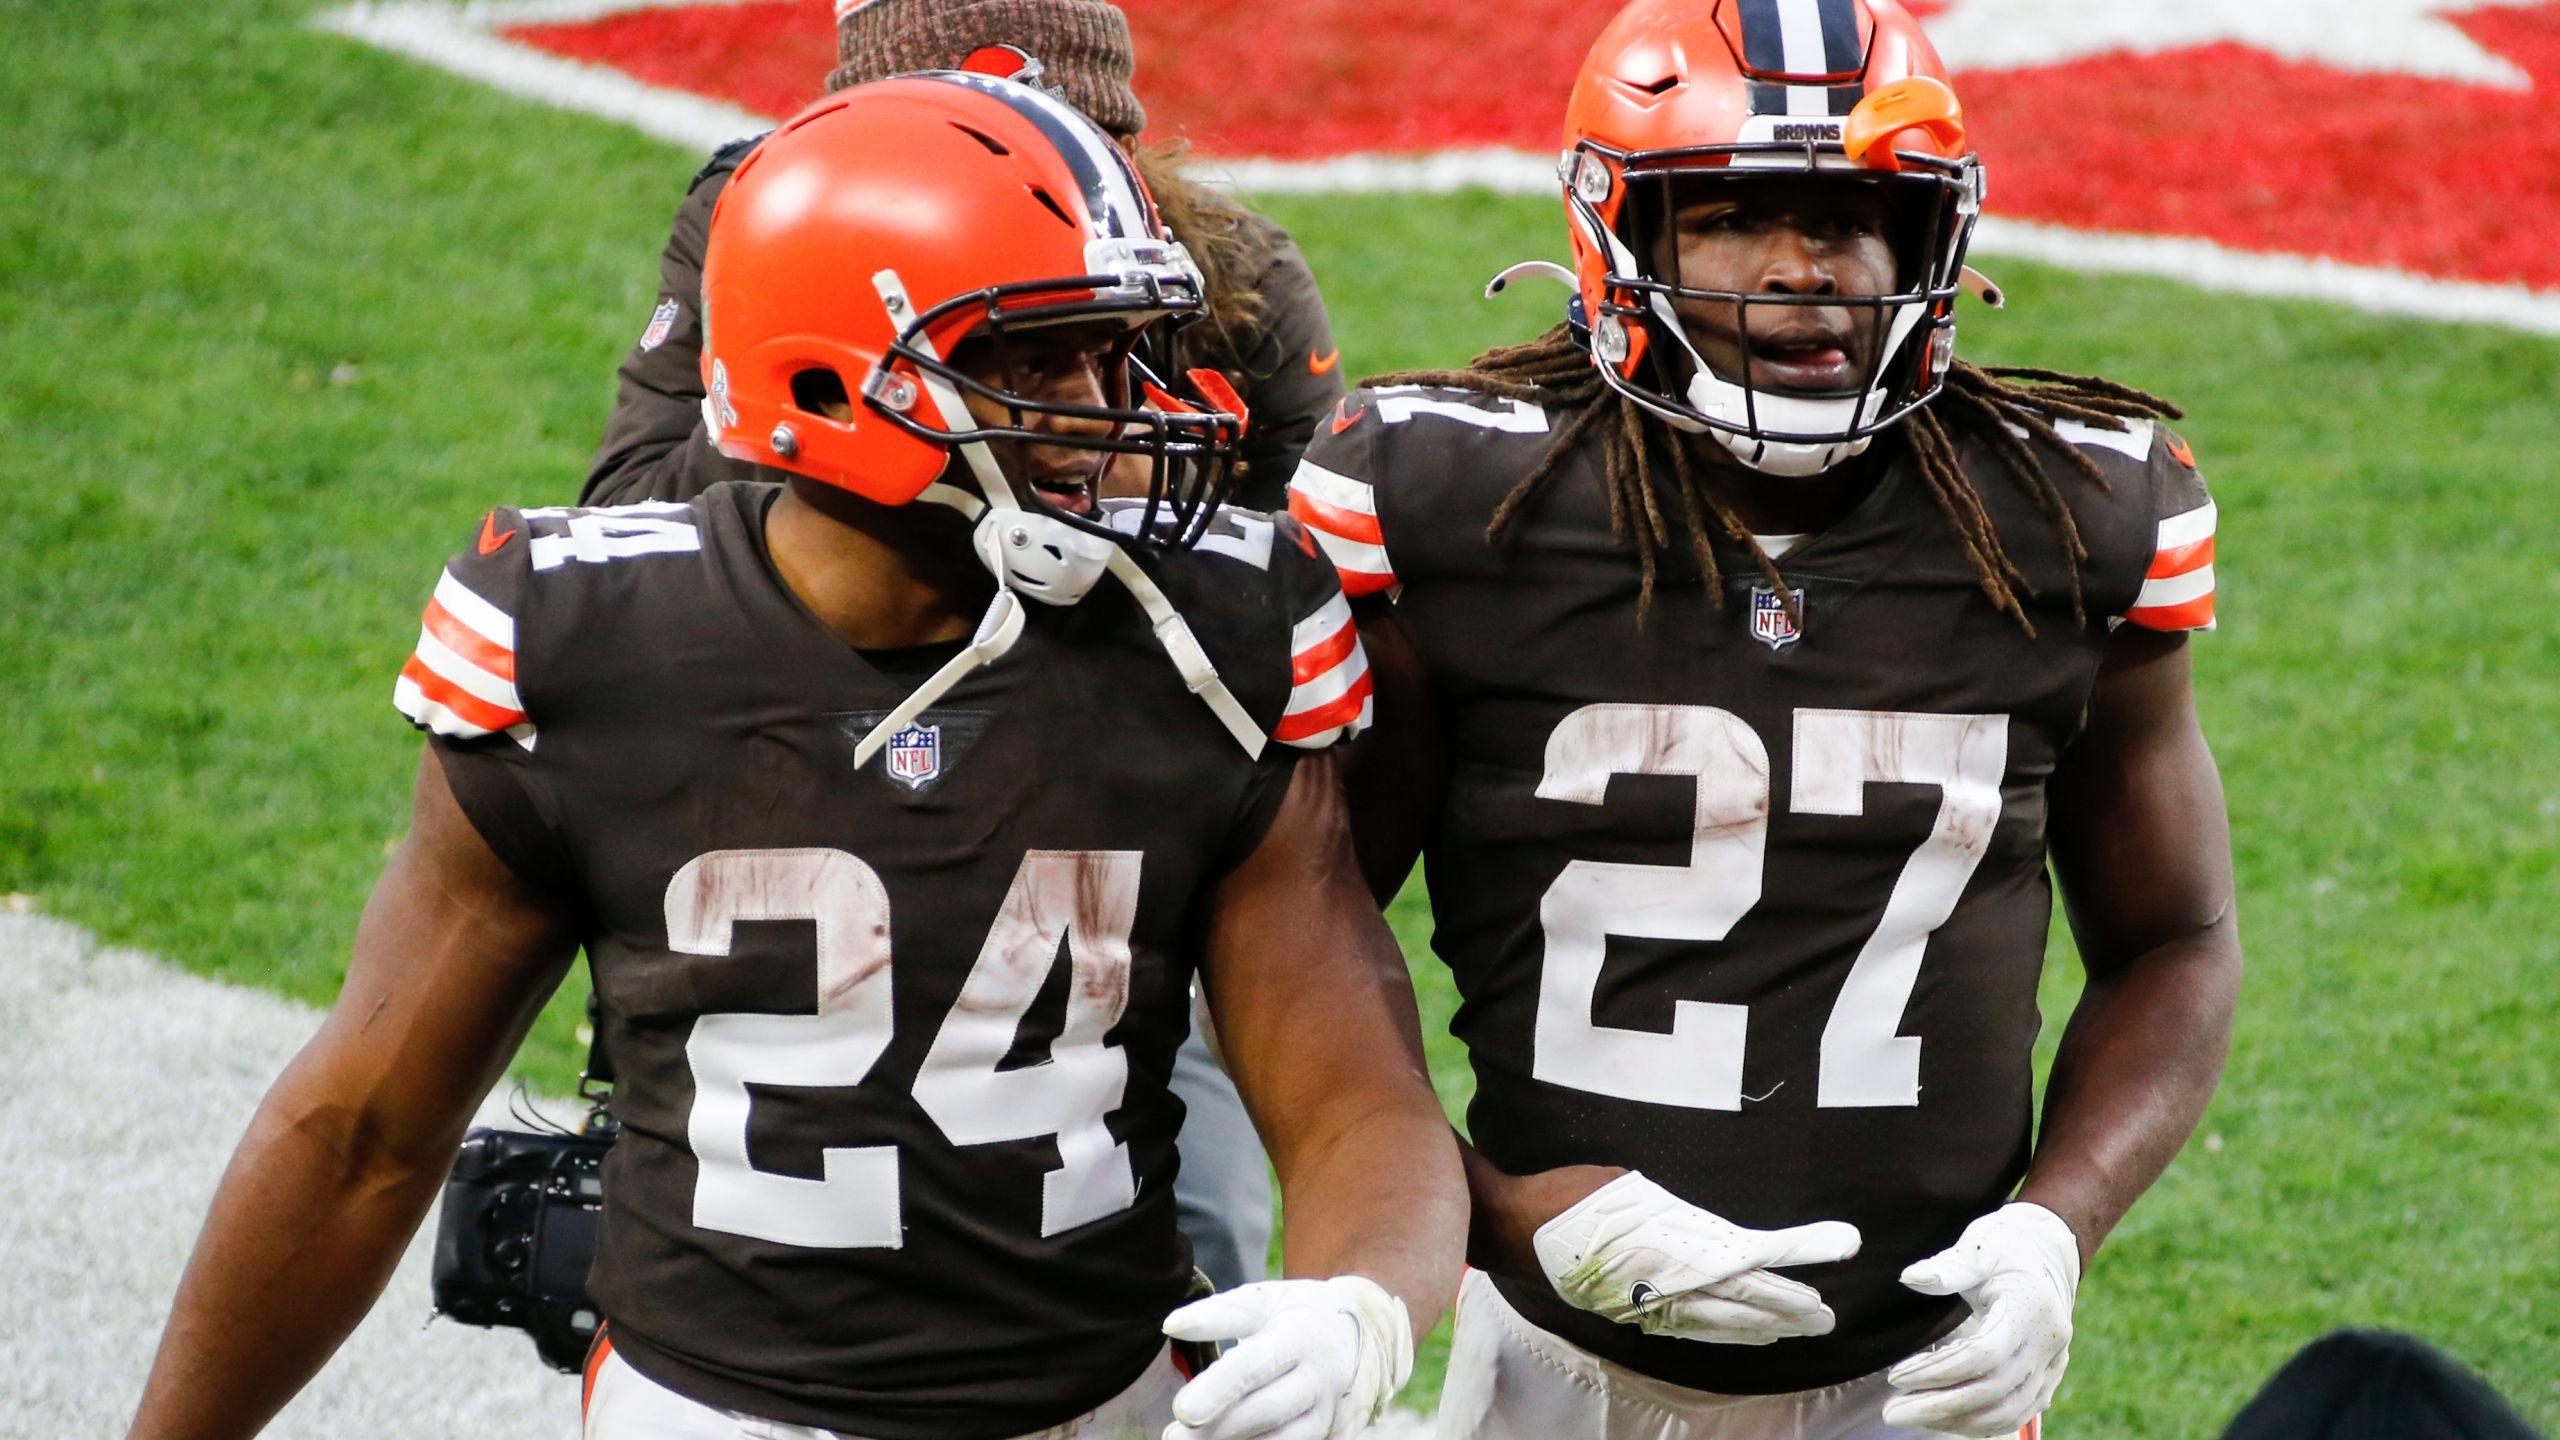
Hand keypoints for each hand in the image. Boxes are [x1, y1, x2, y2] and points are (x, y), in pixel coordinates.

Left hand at [1161, 1276, 1412, 1439]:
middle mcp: (1319, 1380)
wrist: (1370, 1334)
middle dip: (1218, 1430)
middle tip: (1172, 1436)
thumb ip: (1220, 1313)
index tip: (1181, 1409)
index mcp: (1300, 1337)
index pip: (1256, 1366)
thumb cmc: (1302, 1314)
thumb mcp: (1266, 1300)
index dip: (1218, 1389)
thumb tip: (1171, 1325)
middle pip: (1266, 1412)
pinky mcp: (1332, 1435)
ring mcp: (1329, 1414)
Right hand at [1530, 1172, 1860, 1344]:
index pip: (1749, 1253)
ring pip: (1720, 1320)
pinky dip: (1727, 1333)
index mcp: (1668, 1246)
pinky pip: (1690, 1329)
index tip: (1841, 1246)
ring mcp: (1646, 1304)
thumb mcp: (1629, 1187)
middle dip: (1790, 1304)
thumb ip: (1678, 1215)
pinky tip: (1753, 1335)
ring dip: (1766, 1323)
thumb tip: (1717, 1234)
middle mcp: (1662, 1283)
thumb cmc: (1568, 1193)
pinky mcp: (1632, 1312)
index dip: (1798, 1252)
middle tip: (1828, 1314)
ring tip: (1805, 1325)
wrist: (1511, 1225)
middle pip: (1743, 1297)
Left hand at [1882, 1202, 2079, 1437]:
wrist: (2048, 1252)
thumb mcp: (1979, 1245)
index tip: (1896, 1376)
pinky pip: (2017, 1413)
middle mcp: (2048, 1343)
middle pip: (1992, 1391)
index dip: (1938, 1371)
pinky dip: (1980, 1423)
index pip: (1983, 1355)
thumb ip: (1948, 1266)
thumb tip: (1910, 1278)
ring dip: (1956, 1420)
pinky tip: (1943, 1419)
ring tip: (1911, 1414)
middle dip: (1938, 1406)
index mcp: (2030, 1308)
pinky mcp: (2048, 1377)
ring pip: (2007, 1411)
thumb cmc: (2006, 1246)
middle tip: (1891, 1413)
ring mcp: (2053, 1364)